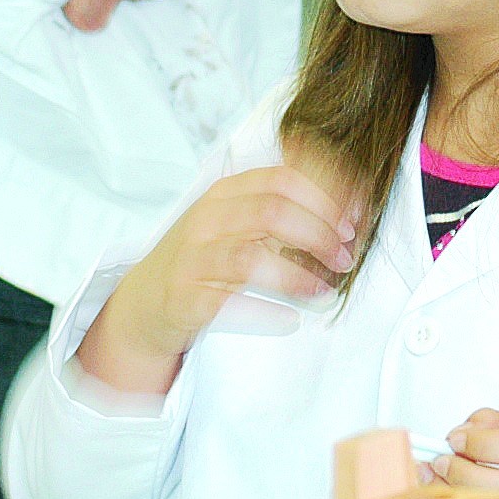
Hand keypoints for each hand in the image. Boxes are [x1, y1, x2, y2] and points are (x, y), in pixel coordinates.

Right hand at [75, 163, 361, 396]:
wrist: (145, 302)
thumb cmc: (203, 258)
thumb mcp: (234, 218)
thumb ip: (280, 205)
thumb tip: (349, 200)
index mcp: (225, 193)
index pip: (280, 179)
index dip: (323, 197)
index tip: (353, 220)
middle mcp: (206, 219)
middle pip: (271, 212)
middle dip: (318, 234)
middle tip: (345, 258)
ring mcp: (193, 258)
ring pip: (250, 258)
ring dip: (297, 276)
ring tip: (323, 290)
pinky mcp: (185, 298)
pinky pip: (229, 303)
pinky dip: (265, 313)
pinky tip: (290, 319)